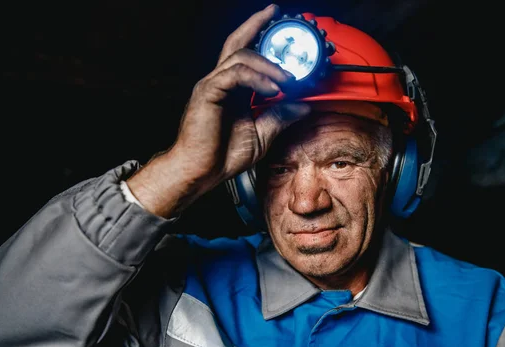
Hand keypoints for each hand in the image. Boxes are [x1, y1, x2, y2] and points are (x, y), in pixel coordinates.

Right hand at [127, 4, 310, 216]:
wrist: (200, 172)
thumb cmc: (222, 156)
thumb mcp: (262, 135)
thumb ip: (280, 117)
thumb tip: (304, 105)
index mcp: (232, 90)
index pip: (246, 54)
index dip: (260, 36)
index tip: (279, 26)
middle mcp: (221, 82)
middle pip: (237, 42)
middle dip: (256, 24)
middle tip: (276, 14)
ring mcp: (212, 86)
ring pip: (239, 56)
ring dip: (268, 64)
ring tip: (288, 78)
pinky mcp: (208, 93)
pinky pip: (235, 75)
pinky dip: (257, 78)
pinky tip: (273, 89)